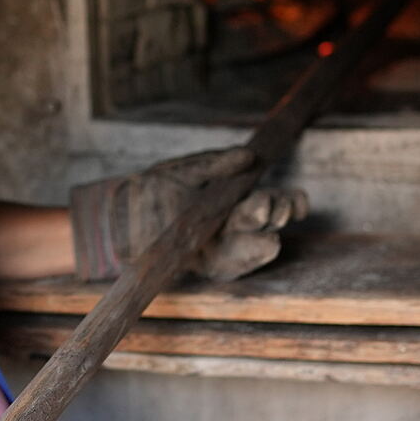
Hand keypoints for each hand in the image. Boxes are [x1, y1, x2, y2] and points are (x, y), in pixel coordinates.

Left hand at [69, 147, 306, 280]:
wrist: (119, 214)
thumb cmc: (153, 188)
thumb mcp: (185, 170)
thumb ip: (216, 164)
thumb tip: (248, 156)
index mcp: (235, 199)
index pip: (273, 201)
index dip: (292, 203)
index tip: (300, 201)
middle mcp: (235, 224)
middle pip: (270, 221)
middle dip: (278, 212)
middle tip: (269, 202)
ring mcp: (224, 246)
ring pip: (259, 244)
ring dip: (268, 233)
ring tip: (268, 218)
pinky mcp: (210, 265)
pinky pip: (237, 264)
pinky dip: (252, 255)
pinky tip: (267, 243)